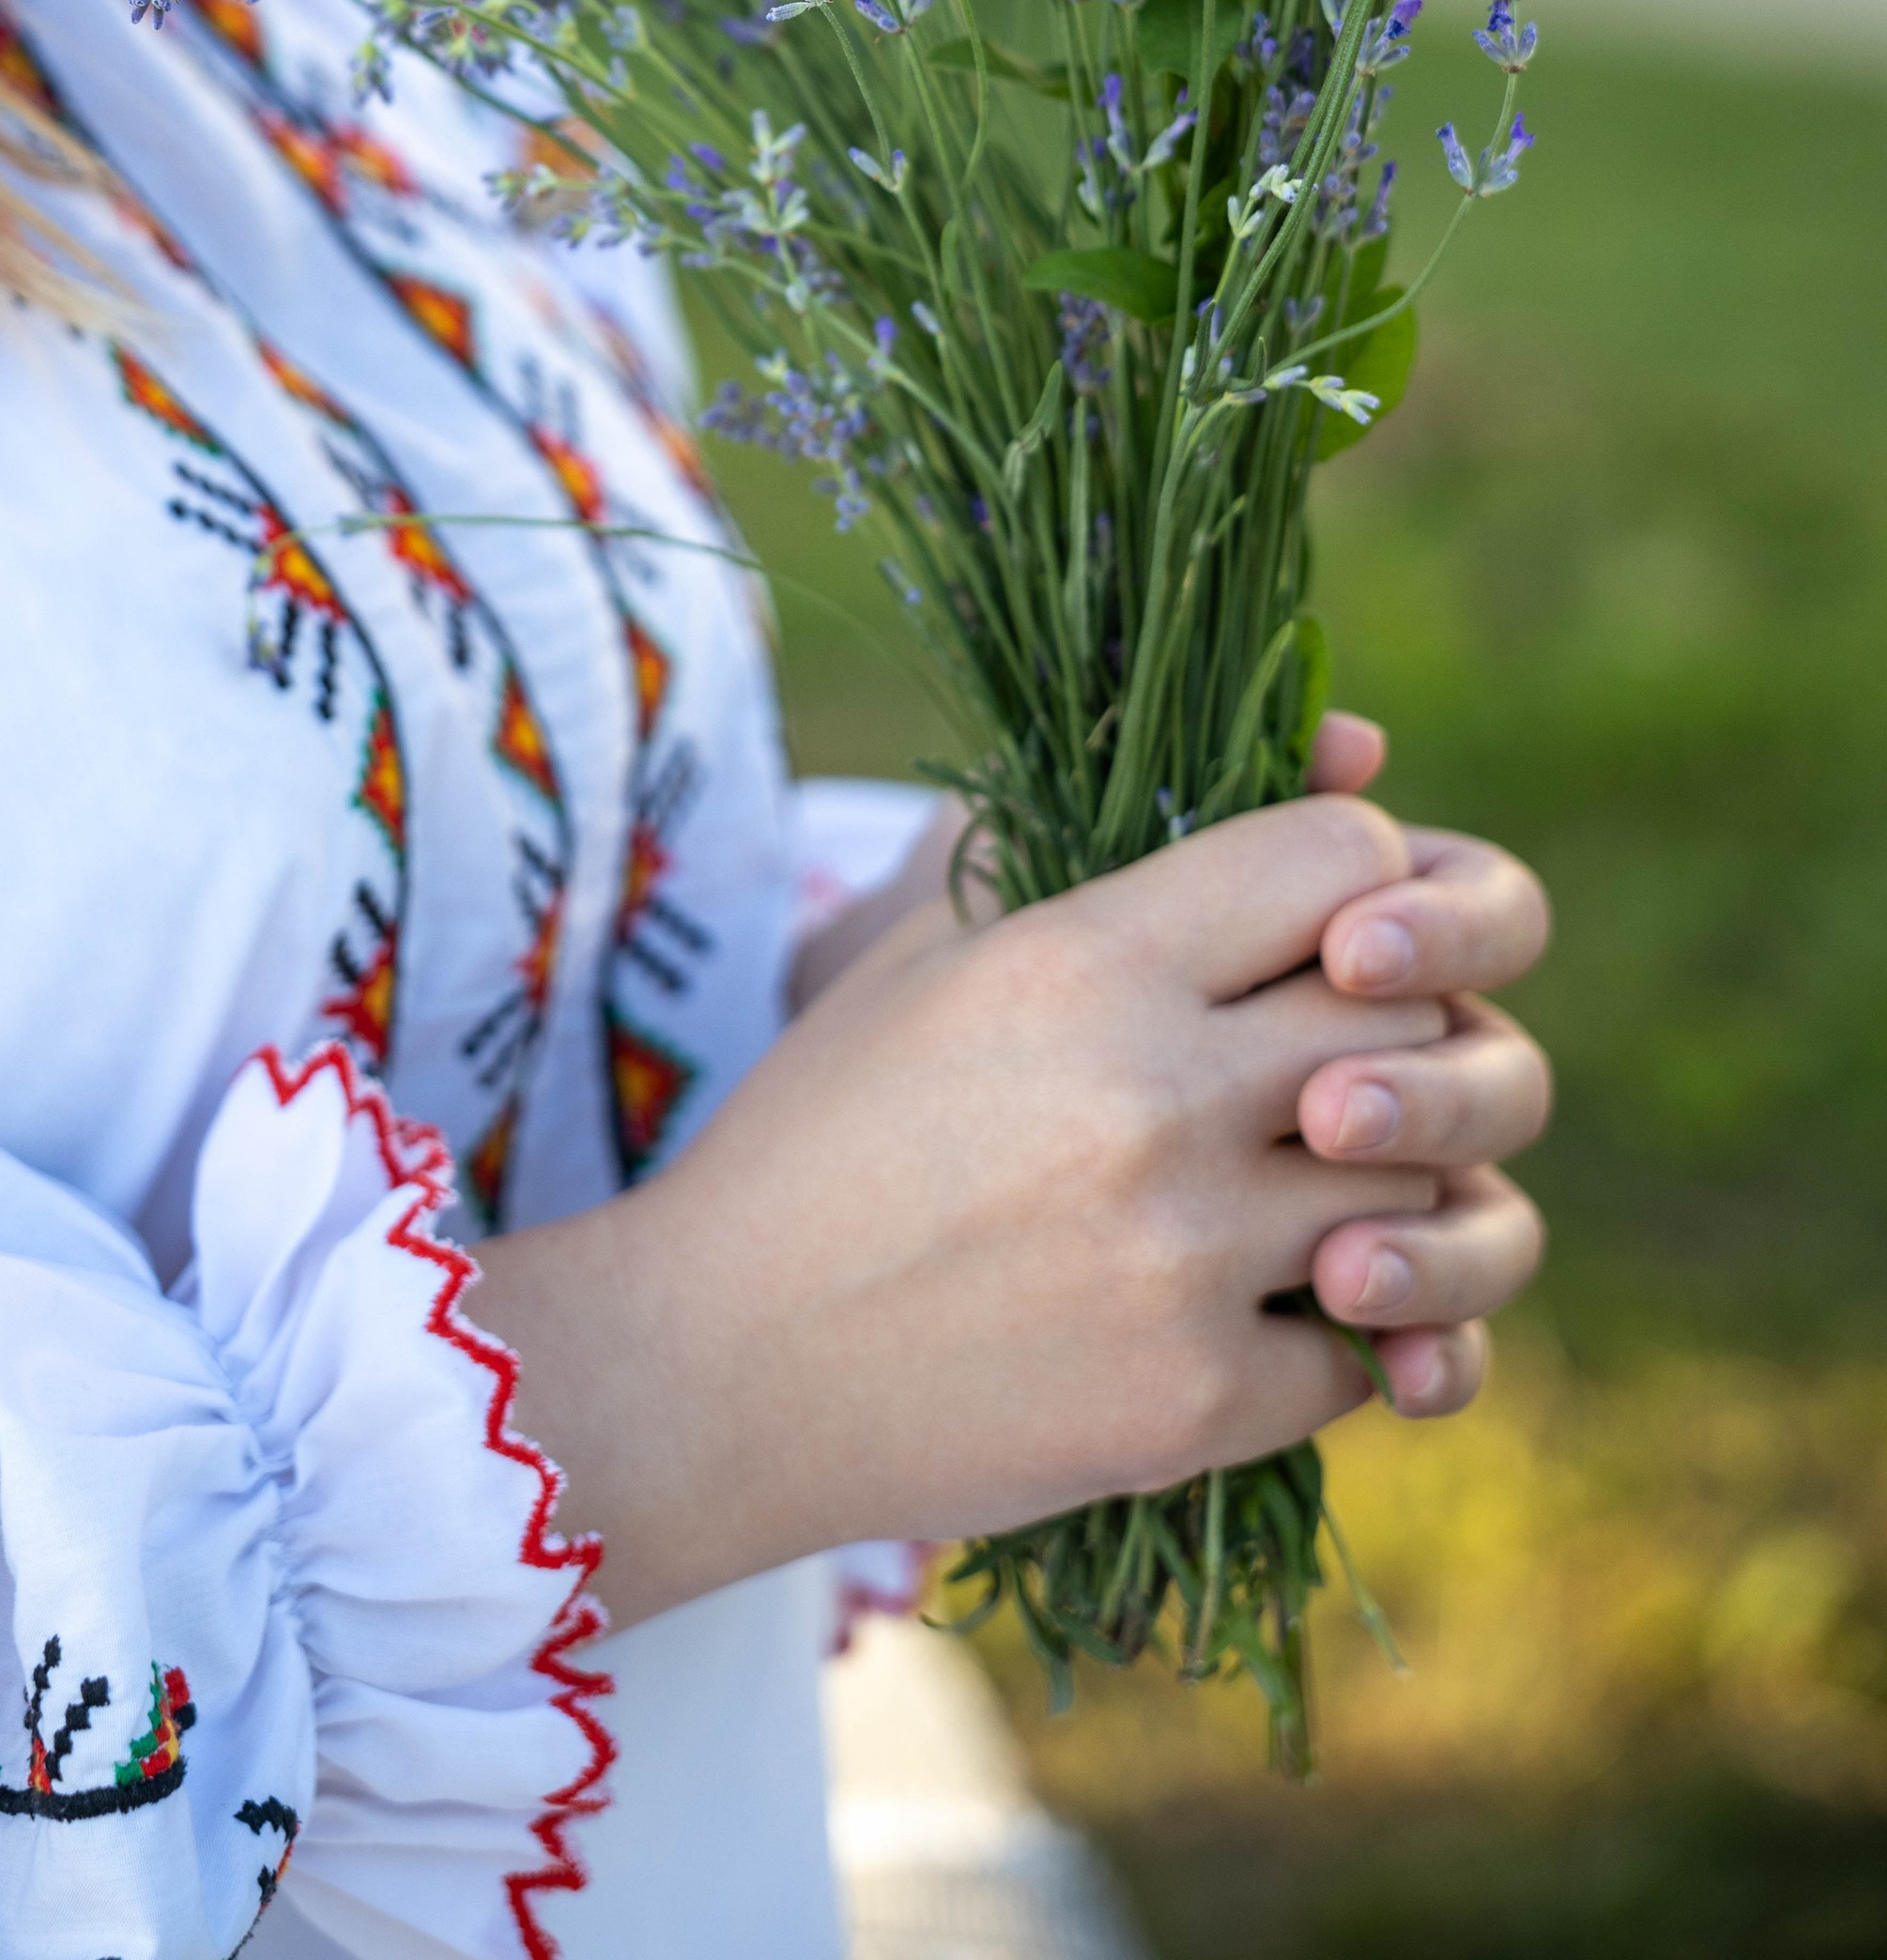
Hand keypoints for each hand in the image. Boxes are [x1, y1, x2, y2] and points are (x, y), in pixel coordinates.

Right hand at [472, 788, 1541, 1627]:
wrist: (719, 1364)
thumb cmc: (823, 1127)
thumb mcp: (923, 939)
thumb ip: (1087, 816)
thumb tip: (1338, 739)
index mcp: (1084, 957)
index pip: (1343, 854)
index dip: (1365, 872)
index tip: (1322, 926)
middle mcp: (1154, 1095)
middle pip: (1410, 1016)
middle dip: (1398, 1029)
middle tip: (1336, 1061)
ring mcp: (1184, 1256)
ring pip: (1422, 1185)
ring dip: (1389, 1184)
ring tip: (1314, 1185)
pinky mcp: (1194, 1403)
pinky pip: (1374, 1350)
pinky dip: (1343, 1333)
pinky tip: (1264, 1309)